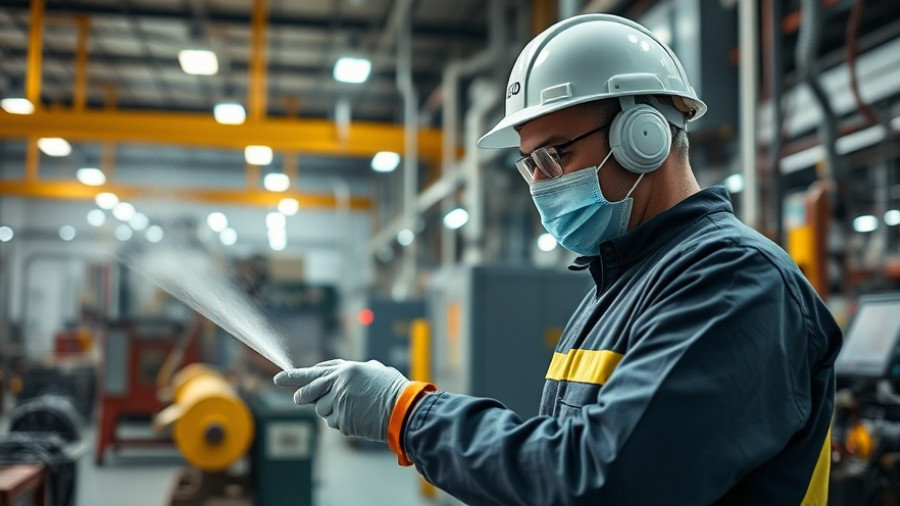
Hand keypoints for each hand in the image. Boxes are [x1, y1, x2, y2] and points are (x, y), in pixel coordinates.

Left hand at [273, 359, 409, 441]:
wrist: (403, 408)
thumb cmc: (392, 388)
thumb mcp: (372, 370)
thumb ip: (351, 371)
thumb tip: (337, 372)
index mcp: (344, 370)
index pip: (312, 373)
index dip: (294, 376)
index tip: (279, 379)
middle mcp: (338, 385)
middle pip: (308, 393)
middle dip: (302, 396)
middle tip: (297, 398)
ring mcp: (339, 404)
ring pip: (321, 411)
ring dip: (332, 410)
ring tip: (354, 407)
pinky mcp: (343, 421)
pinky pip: (334, 423)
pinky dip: (344, 421)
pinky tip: (359, 417)